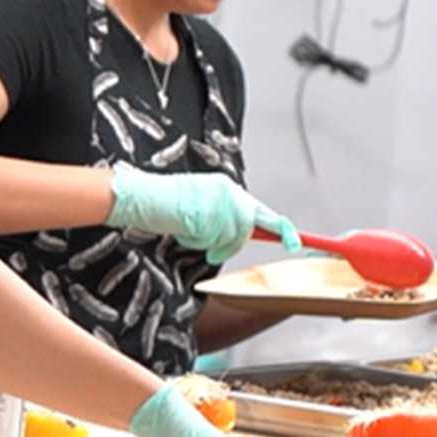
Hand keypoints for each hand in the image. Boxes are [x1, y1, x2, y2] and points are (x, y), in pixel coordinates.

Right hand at [106, 163, 300, 264]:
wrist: (139, 196)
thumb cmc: (160, 201)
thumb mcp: (197, 203)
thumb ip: (220, 216)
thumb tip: (239, 233)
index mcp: (225, 187)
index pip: (259, 211)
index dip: (282, 229)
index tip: (296, 242)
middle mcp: (230, 193)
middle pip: (249, 228)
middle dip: (232, 242)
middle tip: (210, 248)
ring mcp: (222, 206)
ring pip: (231, 239)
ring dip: (209, 243)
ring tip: (186, 230)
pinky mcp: (213, 218)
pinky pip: (214, 243)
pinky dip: (198, 243)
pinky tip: (182, 229)